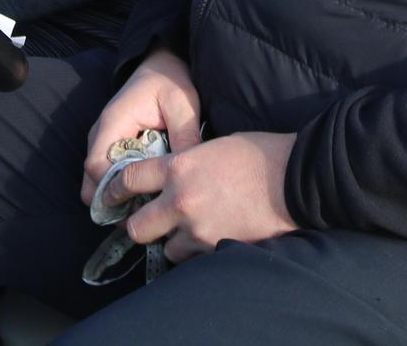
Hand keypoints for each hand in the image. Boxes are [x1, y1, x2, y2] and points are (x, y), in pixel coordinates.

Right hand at [81, 48, 202, 205]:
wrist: (161, 64)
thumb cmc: (170, 82)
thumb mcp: (182, 104)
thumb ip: (184, 135)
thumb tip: (188, 172)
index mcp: (113, 123)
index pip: (97, 167)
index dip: (112, 192)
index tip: (138, 207)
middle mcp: (101, 134)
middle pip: (93, 181)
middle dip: (113, 203)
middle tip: (143, 218)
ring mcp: (103, 141)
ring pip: (99, 181)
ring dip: (118, 197)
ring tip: (146, 210)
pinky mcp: (112, 147)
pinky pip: (109, 175)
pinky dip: (123, 188)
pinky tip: (145, 195)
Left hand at [117, 132, 297, 261]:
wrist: (296, 178)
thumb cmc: (261, 154)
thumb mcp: (215, 147)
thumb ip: (190, 163)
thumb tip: (178, 174)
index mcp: (179, 168)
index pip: (130, 179)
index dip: (114, 189)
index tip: (110, 195)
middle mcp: (181, 201)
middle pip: (137, 228)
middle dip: (140, 227)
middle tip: (151, 223)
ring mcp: (198, 230)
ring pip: (169, 248)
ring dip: (176, 241)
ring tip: (194, 230)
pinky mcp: (218, 248)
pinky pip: (196, 258)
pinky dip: (201, 251)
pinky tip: (215, 236)